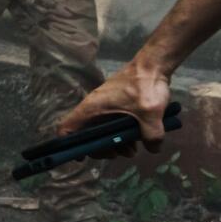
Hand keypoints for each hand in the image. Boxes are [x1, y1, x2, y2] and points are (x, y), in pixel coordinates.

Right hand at [56, 60, 171, 156]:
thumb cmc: (144, 86)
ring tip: (132, 150)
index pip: (67, 128)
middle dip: (100, 149)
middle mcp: (93, 109)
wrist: (152, 65)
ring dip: (113, 144)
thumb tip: (153, 149)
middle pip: (85, 135)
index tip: (82, 157)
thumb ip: (151, 135)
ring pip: (100, 131)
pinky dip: (119, 135)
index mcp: (92, 109)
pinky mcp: (114, 106)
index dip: (69, 145)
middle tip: (118, 154)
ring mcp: (104, 107)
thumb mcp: (150, 113)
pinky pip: (110, 125)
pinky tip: (136, 139)